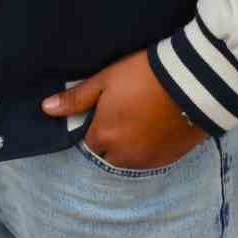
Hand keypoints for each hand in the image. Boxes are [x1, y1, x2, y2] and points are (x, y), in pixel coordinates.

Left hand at [40, 48, 207, 169]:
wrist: (191, 83)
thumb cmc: (141, 76)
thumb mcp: (104, 81)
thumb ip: (75, 99)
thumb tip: (46, 109)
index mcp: (104, 135)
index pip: (87, 141)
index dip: (92, 126)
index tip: (101, 111)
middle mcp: (123, 155)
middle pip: (107, 153)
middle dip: (109, 139)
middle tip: (121, 114)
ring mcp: (148, 160)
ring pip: (128, 160)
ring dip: (127, 147)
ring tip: (139, 119)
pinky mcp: (169, 159)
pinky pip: (150, 160)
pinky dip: (148, 149)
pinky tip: (154, 128)